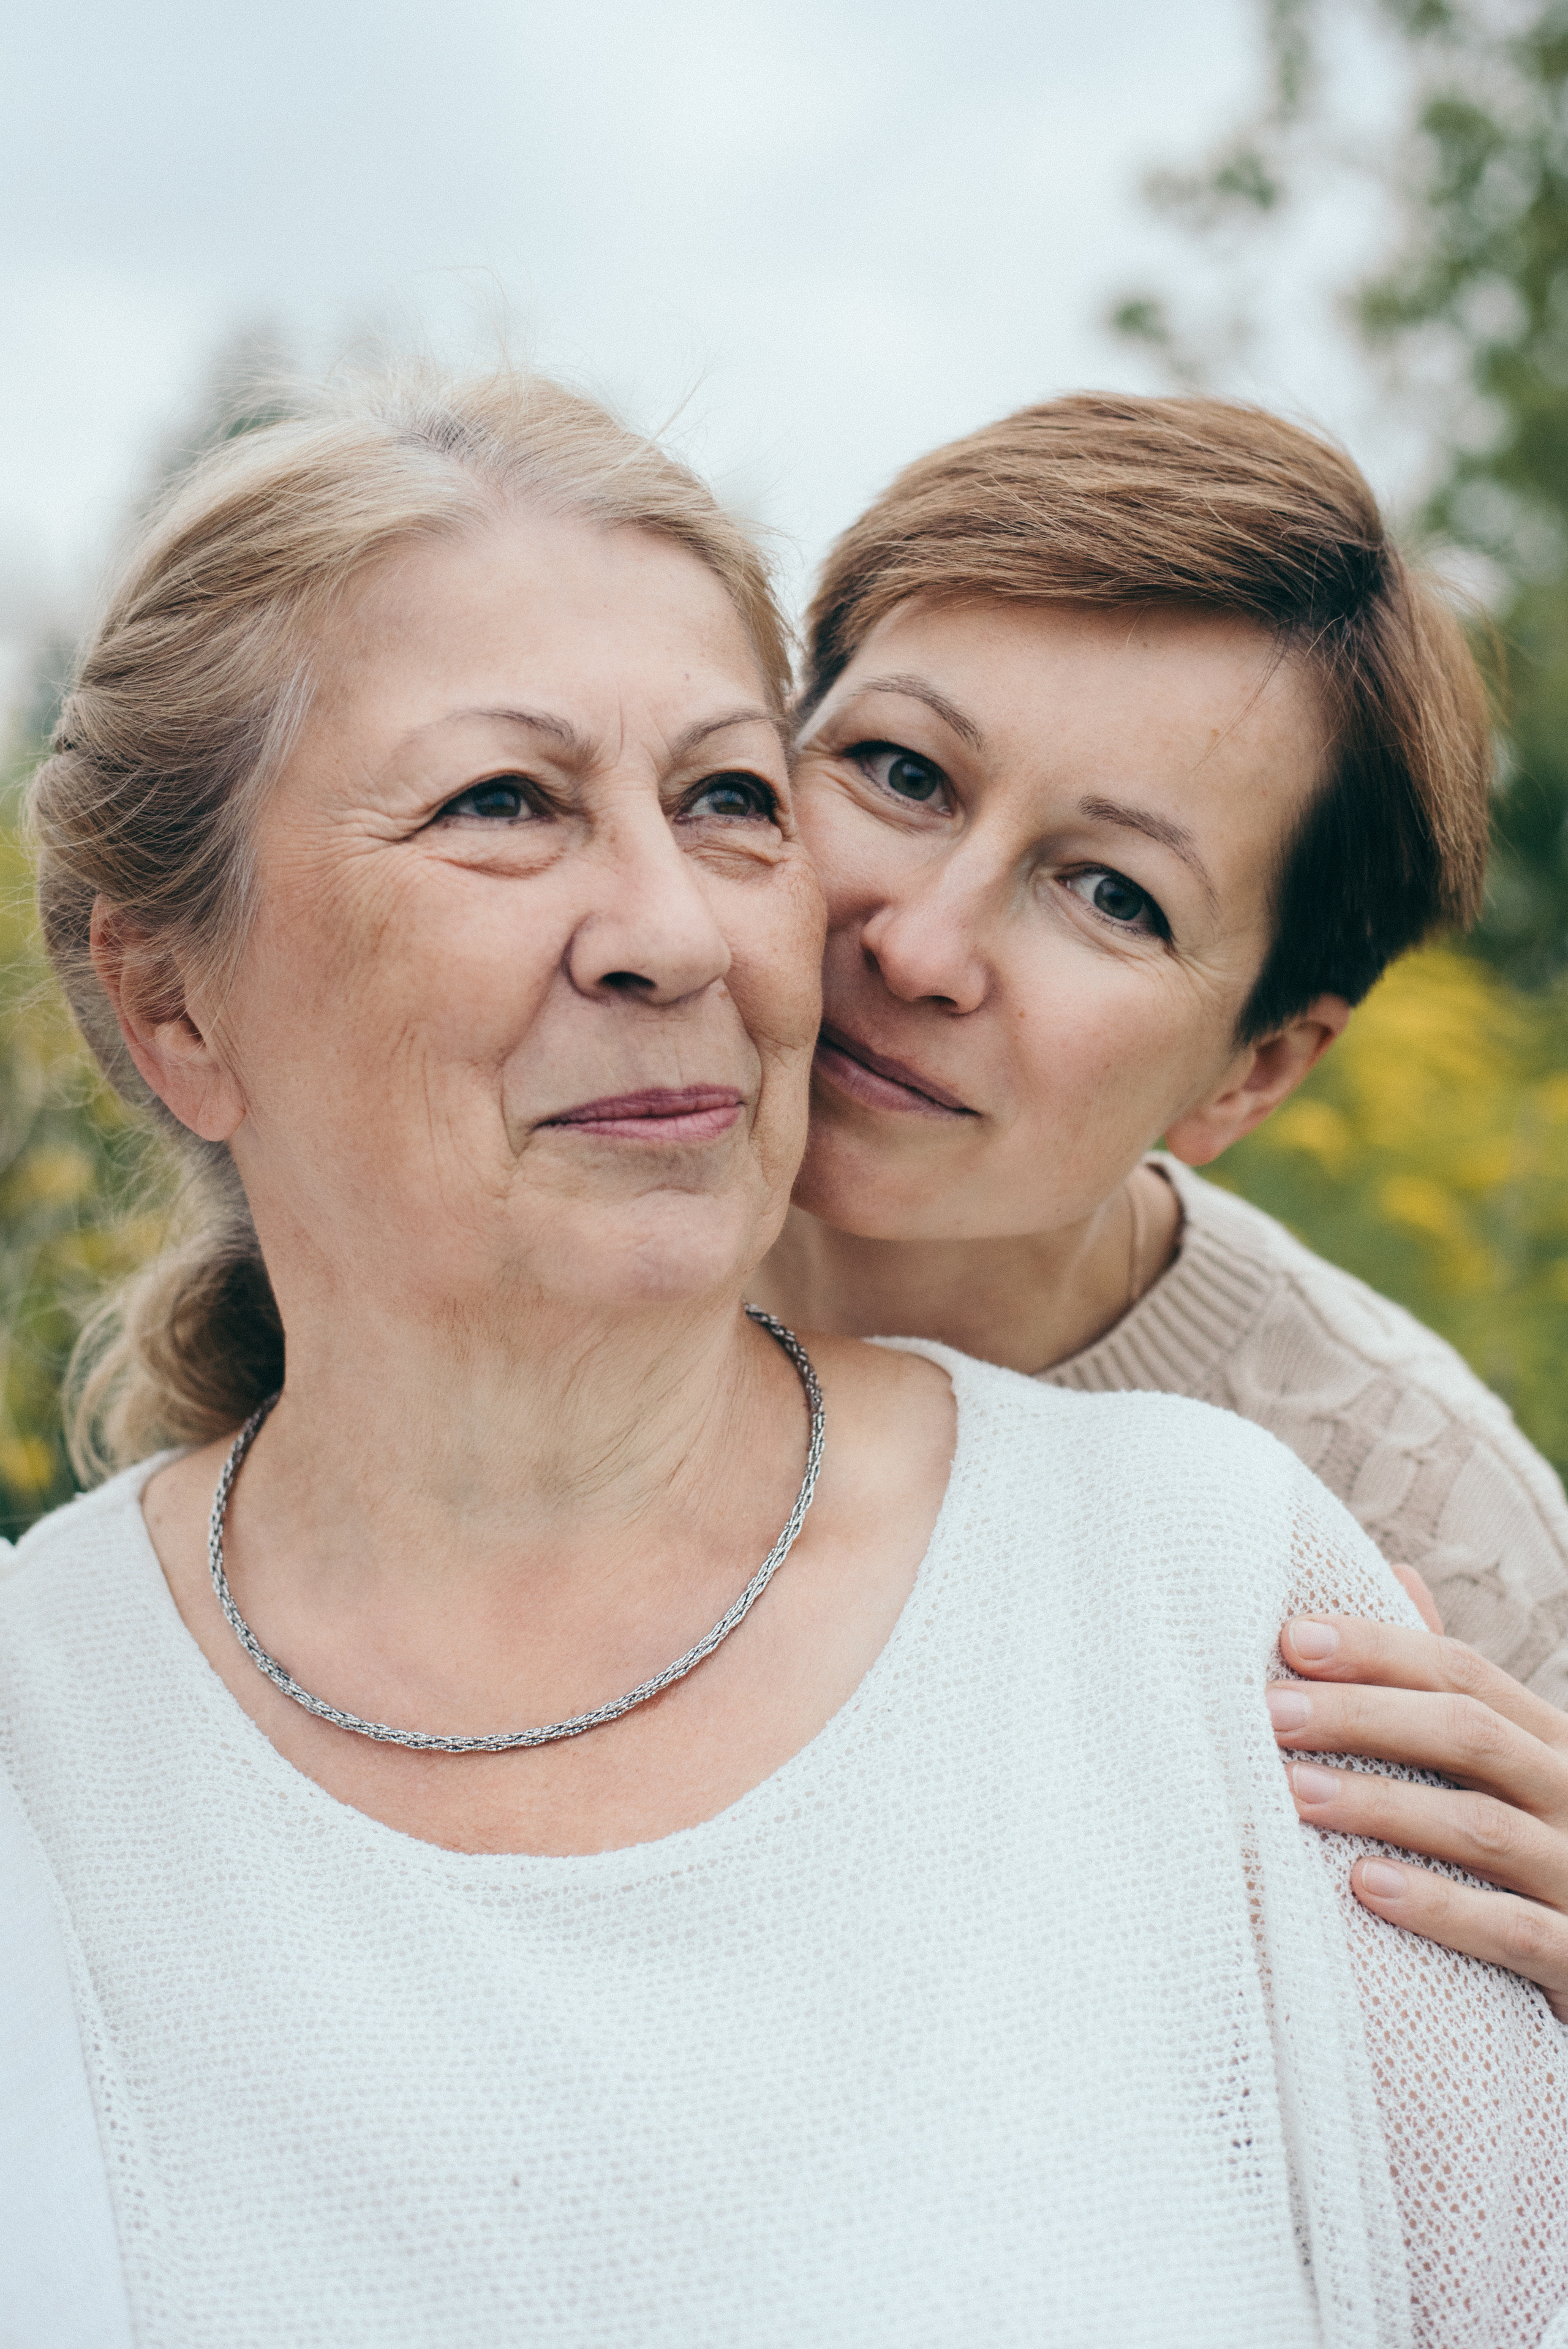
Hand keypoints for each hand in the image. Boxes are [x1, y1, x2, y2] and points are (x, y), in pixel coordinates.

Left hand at [1269, 1572, 1567, 2020]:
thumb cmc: (1532, 1847)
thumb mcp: (1508, 1761)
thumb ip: (1454, 1685)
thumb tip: (1398, 1572)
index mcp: (1548, 1740)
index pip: (1461, 1671)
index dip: (1377, 1649)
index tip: (1290, 1639)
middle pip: (1467, 1734)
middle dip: (1363, 1717)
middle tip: (1271, 1713)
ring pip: (1482, 1828)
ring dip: (1382, 1805)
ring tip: (1295, 1792)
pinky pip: (1513, 1930)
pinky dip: (1441, 1907)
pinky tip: (1366, 1886)